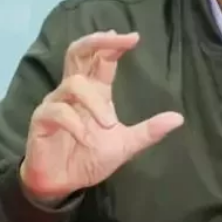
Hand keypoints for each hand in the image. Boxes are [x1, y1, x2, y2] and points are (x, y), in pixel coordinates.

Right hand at [20, 30, 183, 204]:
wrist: (63, 183)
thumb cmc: (90, 158)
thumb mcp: (125, 145)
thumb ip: (149, 131)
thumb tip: (179, 118)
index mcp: (94, 91)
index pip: (101, 58)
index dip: (114, 44)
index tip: (134, 38)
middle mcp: (74, 91)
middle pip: (77, 51)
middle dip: (97, 41)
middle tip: (118, 39)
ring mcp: (56, 103)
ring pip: (73, 83)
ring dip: (94, 102)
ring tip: (109, 125)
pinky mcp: (42, 120)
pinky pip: (58, 111)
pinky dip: (75, 124)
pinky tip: (86, 138)